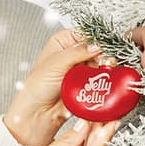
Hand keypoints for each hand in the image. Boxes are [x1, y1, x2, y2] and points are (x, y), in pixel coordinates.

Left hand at [4, 29, 100, 145]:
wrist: (39, 112)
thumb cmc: (37, 87)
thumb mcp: (56, 64)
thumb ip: (77, 52)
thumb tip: (95, 45)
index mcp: (62, 41)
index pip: (85, 33)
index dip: (96, 39)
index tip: (102, 47)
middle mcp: (73, 52)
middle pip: (98, 47)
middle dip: (104, 54)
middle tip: (105, 61)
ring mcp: (81, 67)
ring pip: (102, 62)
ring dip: (107, 66)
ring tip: (106, 71)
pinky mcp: (88, 81)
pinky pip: (102, 76)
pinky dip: (107, 78)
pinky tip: (106, 79)